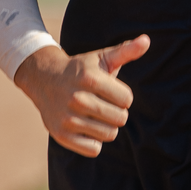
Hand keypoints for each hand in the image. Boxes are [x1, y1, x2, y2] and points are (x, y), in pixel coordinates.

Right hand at [13, 34, 150, 157]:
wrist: (43, 79)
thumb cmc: (80, 69)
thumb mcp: (101, 57)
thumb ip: (126, 51)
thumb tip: (147, 40)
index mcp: (90, 79)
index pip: (127, 100)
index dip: (123, 96)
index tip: (111, 91)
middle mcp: (78, 99)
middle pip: (120, 119)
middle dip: (116, 111)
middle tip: (103, 104)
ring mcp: (68, 118)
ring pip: (109, 134)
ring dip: (106, 127)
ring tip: (95, 115)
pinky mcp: (61, 135)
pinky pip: (94, 149)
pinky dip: (94, 141)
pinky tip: (86, 127)